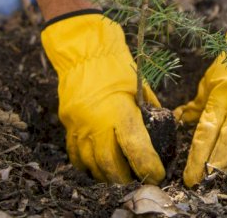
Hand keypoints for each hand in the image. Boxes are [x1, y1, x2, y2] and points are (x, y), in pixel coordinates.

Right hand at [41, 11, 164, 183]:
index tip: (158, 173)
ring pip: (91, 164)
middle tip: (139, 177)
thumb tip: (160, 126)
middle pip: (111, 165)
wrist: (84, 50)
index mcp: (119, 110)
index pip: (136, 149)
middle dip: (126, 177)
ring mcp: (78, 125)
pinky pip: (75, 155)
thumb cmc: (116, 64)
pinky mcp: (67, 124)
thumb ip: (149, 109)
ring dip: (107, 175)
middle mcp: (96, 122)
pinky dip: (88, 165)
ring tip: (120, 176)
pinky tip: (99, 166)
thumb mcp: (140, 85)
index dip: (149, 166)